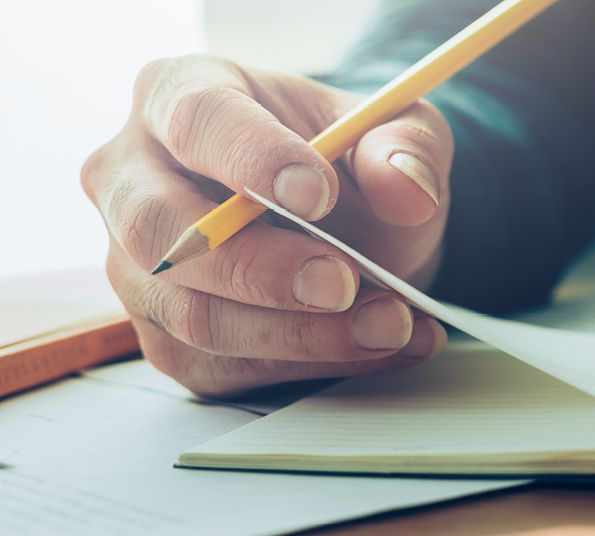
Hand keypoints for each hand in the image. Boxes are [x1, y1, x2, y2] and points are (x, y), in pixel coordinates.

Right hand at [82, 55, 453, 396]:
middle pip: (161, 232)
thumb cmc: (349, 161)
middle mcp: (134, 178)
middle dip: (260, 269)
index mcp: (180, 94)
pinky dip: (315, 363)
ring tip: (392, 322)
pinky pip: (224, 365)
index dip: (253, 158)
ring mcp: (138, 266)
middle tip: (344, 284)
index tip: (318, 193)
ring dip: (302, 332)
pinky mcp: (166, 336)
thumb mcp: (397, 132)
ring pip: (193, 314)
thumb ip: (405, 148)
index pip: (195, 120)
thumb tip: (408, 190)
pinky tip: (384, 346)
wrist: (352, 225)